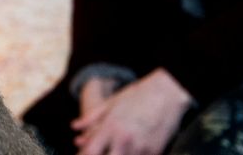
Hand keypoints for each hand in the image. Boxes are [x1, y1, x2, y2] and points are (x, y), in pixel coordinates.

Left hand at [72, 68, 191, 154]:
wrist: (167, 93)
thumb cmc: (137, 95)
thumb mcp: (111, 103)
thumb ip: (91, 117)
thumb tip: (75, 127)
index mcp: (110, 127)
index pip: (90, 151)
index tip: (82, 154)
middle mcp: (123, 139)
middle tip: (102, 151)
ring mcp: (140, 148)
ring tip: (119, 147)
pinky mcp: (155, 152)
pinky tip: (134, 149)